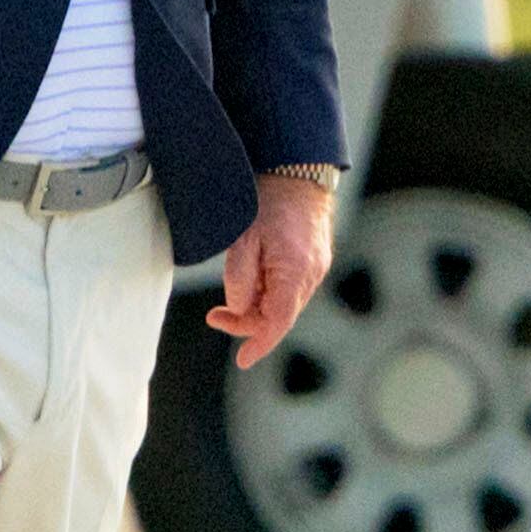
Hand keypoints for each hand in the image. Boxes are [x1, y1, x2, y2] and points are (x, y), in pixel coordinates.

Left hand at [205, 169, 337, 367]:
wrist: (297, 171)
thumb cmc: (268, 200)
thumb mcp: (243, 238)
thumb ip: (239, 278)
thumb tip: (238, 308)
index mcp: (294, 272)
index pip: (277, 322)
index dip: (259, 344)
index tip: (243, 360)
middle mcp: (311, 275)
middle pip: (278, 317)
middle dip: (246, 321)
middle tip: (214, 315)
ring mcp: (316, 268)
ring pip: (284, 304)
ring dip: (257, 305)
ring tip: (235, 284)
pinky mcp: (314, 261)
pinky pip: (290, 289)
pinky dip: (269, 292)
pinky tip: (254, 275)